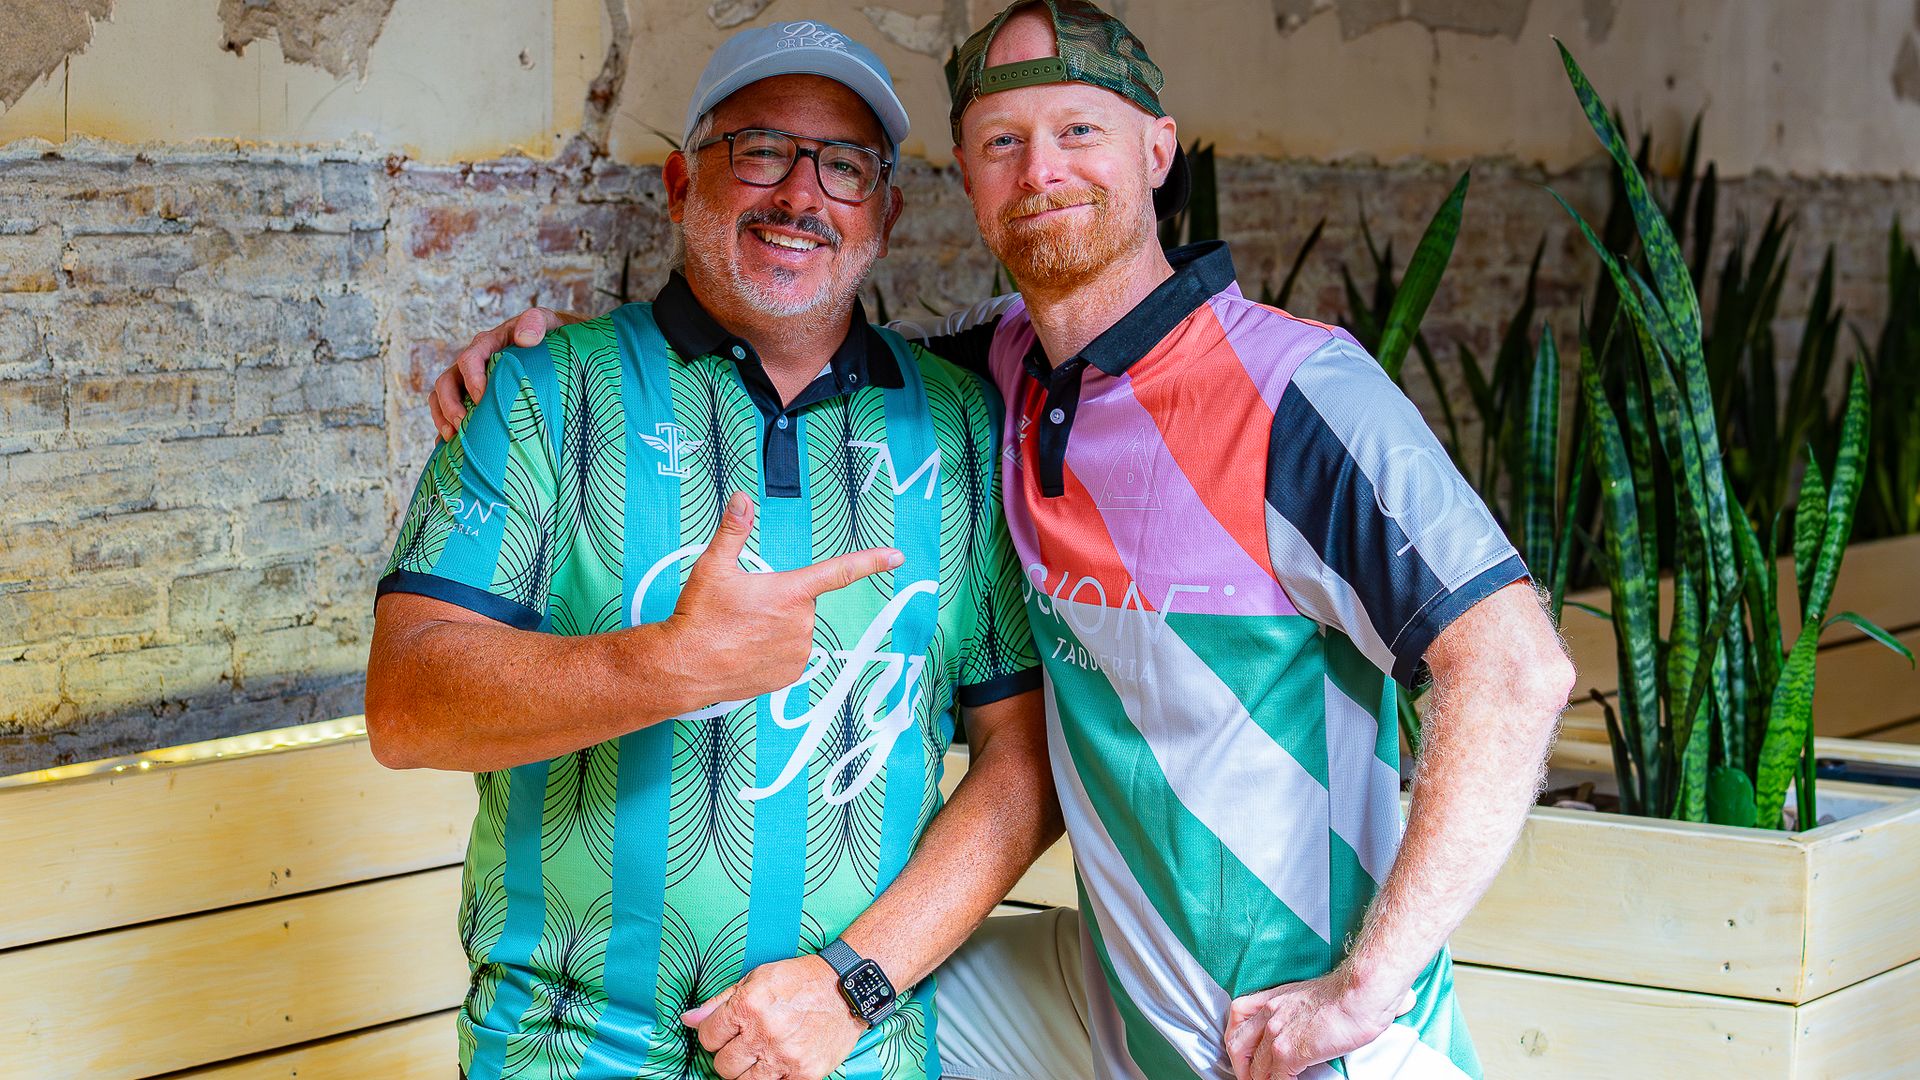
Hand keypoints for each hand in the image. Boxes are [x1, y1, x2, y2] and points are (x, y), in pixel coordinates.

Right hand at [429, 306, 584, 439]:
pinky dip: (446, 428)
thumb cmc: (549, 335)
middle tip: (461, 424)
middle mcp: (473, 364)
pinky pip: (451, 412)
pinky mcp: (473, 399)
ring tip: (450, 437)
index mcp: (488, 344)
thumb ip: (536, 322)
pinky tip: (451, 448)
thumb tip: (525, 339)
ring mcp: (470, 382)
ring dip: (442, 417)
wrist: (555, 344)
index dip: (472, 379)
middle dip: (449, 404)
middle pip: (447, 381)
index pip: (469, 359)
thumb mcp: (546, 321)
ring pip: (442, 397)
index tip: (482, 399)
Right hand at [662, 491, 901, 708]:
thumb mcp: (713, 567)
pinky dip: (772, 651)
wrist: (685, 666)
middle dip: (779, 602)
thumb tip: (742, 500)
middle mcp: (801, 623)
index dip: (870, 561)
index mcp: (791, 592)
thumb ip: (733, 530)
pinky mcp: (790, 674)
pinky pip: (789, 655)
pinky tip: (747, 651)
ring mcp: (798, 652)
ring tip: (741, 633)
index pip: (839, 571)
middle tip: (745, 610)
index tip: (896, 556)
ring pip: (795, 629)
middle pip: (801, 603)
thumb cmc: (700, 617)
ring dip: (775, 627)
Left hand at [683, 954, 865, 1079]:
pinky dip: (773, 1077)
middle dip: (729, 1056)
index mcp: (749, 1005)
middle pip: (723, 1065)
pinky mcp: (804, 1073)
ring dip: (749, 1070)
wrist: (845, 990)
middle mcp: (764, 1032)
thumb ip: (719, 1002)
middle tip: (745, 1044)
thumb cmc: (799, 981)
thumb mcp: (756, 979)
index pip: (708, 1037)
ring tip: (762, 1053)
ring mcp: (785, 1056)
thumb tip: (688, 1019)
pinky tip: (779, 1061)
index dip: (714, 1034)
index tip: (727, 1031)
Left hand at [1224, 969, 1413, 1079]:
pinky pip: (1274, 1079)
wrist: (1361, 992)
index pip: (1239, 1014)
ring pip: (1253, 1067)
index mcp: (1276, 997)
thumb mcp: (1319, 993)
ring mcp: (1277, 1033)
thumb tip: (1358, 1010)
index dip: (1238, 1038)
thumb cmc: (1353, 990)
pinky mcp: (1289, 1052)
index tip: (1244, 1053)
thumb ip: (1317, 1005)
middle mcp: (1271, 1013)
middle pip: (1237, 1044)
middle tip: (1250, 1077)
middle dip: (1241, 1066)